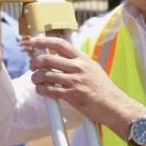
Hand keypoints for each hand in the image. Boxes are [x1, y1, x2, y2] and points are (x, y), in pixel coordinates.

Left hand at [25, 36, 142, 134]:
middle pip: (48, 59)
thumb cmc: (104, 89)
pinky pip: (49, 90)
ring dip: (36, 78)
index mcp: (83, 59)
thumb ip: (79, 63)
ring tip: (36, 80)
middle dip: (35, 62)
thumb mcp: (93, 69)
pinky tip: (41, 90)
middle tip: (32, 66)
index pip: (60, 44)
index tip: (34, 41)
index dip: (44, 41)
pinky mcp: (72, 95)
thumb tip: (62, 59)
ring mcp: (75, 81)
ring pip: (45, 75)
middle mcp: (78, 67)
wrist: (114, 105)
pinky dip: (41, 90)